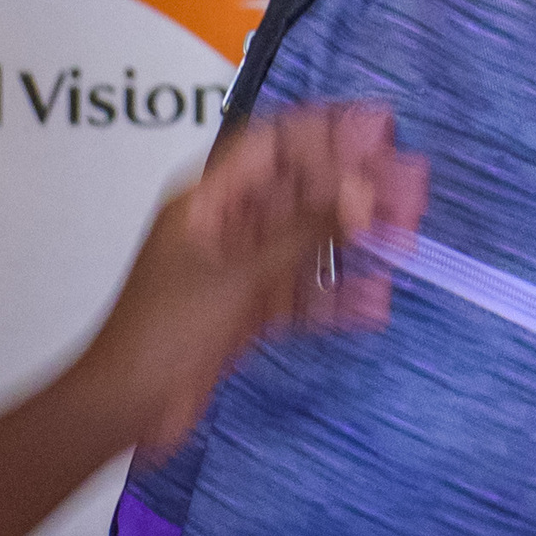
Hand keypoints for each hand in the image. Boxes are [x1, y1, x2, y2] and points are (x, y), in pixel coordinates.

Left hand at [76, 104, 430, 459]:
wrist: (125, 408)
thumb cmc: (160, 334)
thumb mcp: (239, 275)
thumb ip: (305, 232)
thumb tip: (360, 191)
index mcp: (208, 200)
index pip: (274, 145)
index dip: (326, 131)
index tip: (378, 127)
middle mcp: (227, 227)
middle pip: (302, 191)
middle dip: (357, 185)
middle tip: (410, 183)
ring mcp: (240, 269)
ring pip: (310, 241)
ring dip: (357, 236)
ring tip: (408, 231)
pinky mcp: (249, 311)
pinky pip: (304, 291)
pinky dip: (338, 294)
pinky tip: (375, 298)